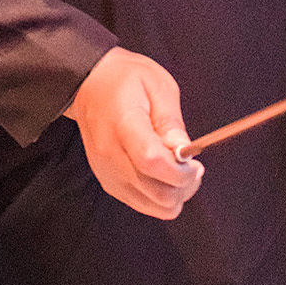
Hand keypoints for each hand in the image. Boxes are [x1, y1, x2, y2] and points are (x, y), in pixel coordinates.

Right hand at [65, 46, 203, 220]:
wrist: (90, 85)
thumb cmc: (125, 79)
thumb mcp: (158, 85)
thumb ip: (171, 122)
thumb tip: (185, 152)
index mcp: (124, 125)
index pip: (152, 163)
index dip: (180, 171)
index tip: (195, 164)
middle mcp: (111, 155)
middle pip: (155, 192)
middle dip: (184, 186)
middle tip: (194, 167)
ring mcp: (108, 172)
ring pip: (151, 205)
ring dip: (174, 195)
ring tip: (181, 171)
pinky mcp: (109, 182)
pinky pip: (142, 204)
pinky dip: (160, 197)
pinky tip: (165, 176)